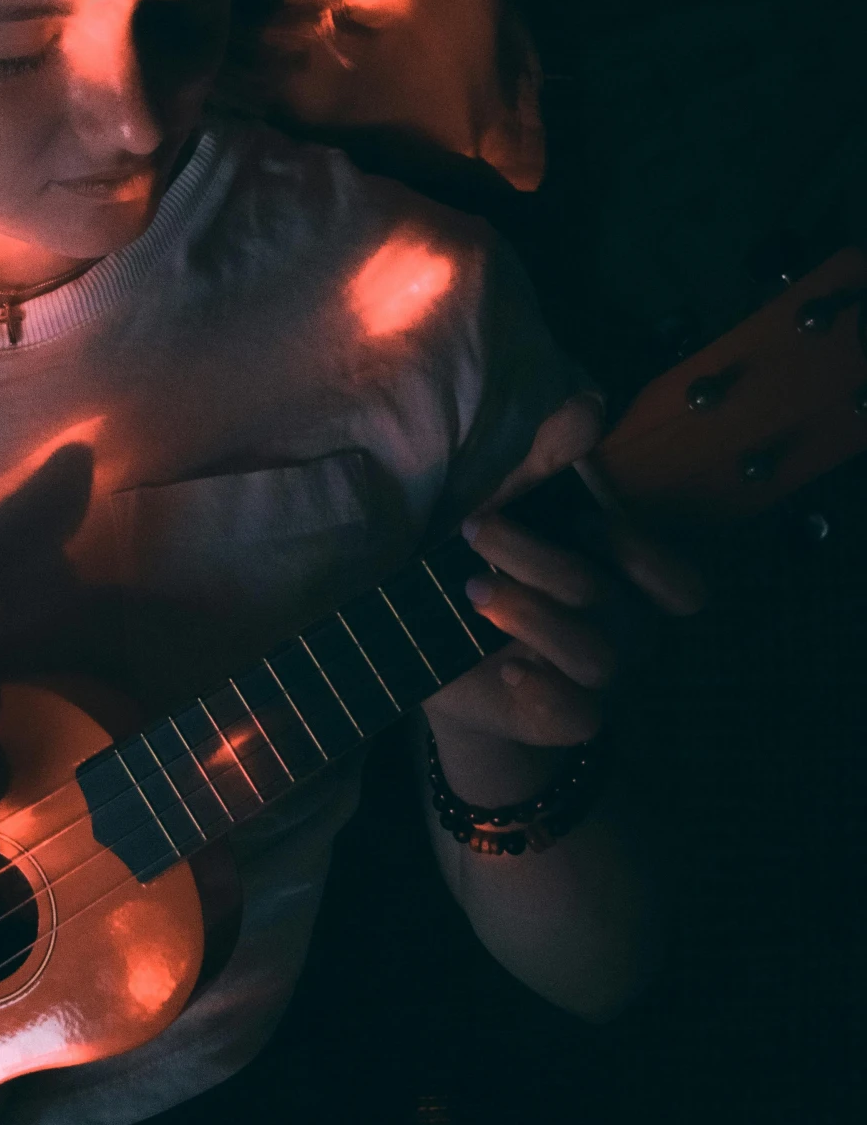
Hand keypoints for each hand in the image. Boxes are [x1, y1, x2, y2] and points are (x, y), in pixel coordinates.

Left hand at [423, 393, 702, 790]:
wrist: (443, 667)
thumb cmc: (490, 576)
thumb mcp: (512, 514)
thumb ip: (549, 464)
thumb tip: (588, 403)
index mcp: (629, 587)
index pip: (681, 584)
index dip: (637, 549)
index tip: (577, 516)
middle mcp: (626, 635)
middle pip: (608, 599)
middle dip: (538, 557)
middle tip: (476, 529)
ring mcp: (598, 683)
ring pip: (596, 655)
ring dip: (530, 614)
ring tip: (471, 590)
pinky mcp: (559, 720)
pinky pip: (578, 716)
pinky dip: (545, 690)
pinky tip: (509, 671)